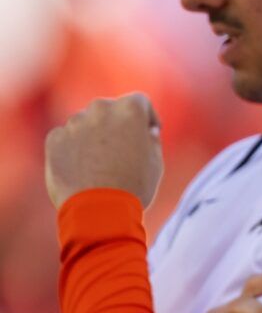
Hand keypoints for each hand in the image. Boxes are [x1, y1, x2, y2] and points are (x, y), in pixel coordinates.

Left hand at [45, 93, 164, 209]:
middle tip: (122, 151)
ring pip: (86, 123)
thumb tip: (145, 131)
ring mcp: (74, 123)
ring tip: (99, 165)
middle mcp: (101, 109)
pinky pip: (66, 137)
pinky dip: (73, 148)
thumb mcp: (156, 161)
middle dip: (117, 125)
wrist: (98, 209)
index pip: (140, 102)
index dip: (146, 118)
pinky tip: (82, 169)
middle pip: (110, 110)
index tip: (147, 133)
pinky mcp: (54, 139)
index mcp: (130, 109)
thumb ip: (150, 139)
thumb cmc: (133, 186)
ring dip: (94, 136)